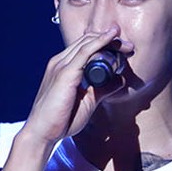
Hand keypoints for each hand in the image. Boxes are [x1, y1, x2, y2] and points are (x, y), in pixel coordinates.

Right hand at [20, 25, 133, 145]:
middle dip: (111, 40)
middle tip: (129, 47)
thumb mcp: (88, 101)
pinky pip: (85, 52)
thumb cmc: (61, 120)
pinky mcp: (64, 73)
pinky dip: (99, 42)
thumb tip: (120, 81)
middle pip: (87, 41)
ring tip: (126, 44)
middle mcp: (60, 62)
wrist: (42, 133)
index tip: (124, 50)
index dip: (105, 44)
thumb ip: (102, 90)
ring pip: (87, 43)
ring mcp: (61, 66)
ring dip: (109, 40)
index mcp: (63, 67)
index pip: (85, 47)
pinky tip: (111, 37)